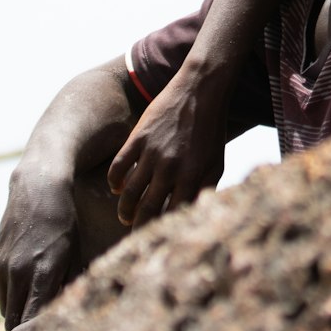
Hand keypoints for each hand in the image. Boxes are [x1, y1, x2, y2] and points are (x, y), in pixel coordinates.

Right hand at [0, 166, 79, 330]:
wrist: (37, 187)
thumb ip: (68, 285)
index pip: (32, 320)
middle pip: (14, 321)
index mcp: (44, 272)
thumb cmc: (65, 223)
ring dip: (17, 318)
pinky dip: (10, 299)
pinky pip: (0, 293)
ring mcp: (3, 265)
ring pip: (6, 309)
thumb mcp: (75, 254)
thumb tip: (65, 315)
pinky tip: (25, 293)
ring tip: (32, 323)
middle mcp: (19, 271)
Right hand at [107, 71, 226, 226]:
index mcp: (192, 177)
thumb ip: (205, 190)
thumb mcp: (216, 163)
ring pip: (129, 193)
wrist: (201, 91)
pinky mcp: (138, 137)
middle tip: (135, 235)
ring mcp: (152, 152)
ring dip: (124, 210)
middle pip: (147, 209)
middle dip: (139, 227)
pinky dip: (114, 182)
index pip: (172, 216)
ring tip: (125, 217)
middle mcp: (170, 168)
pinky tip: (116, 189)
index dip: (162, 231)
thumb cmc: (211, 131)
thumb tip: (193, 214)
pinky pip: (118, 167)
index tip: (156, 239)